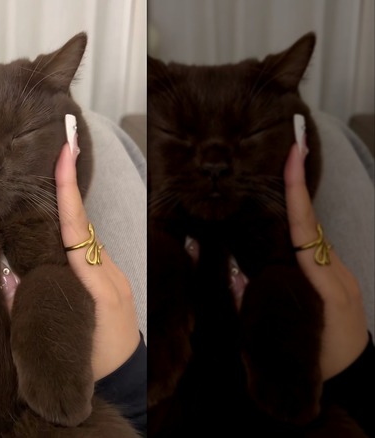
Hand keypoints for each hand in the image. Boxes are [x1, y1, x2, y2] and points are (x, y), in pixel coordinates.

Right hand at [55, 141, 141, 379]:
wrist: (126, 377)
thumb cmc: (95, 358)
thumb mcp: (69, 331)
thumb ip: (39, 305)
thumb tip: (7, 279)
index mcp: (93, 278)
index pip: (76, 227)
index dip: (68, 193)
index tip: (64, 156)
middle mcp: (103, 269)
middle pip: (78, 221)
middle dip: (64, 187)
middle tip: (53, 149)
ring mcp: (109, 271)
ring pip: (80, 234)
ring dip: (63, 207)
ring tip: (43, 174)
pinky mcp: (108, 277)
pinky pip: (84, 247)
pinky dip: (68, 230)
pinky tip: (48, 220)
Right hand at [284, 141, 368, 379]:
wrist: (358, 375)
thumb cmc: (328, 354)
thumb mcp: (302, 330)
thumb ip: (266, 304)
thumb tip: (236, 280)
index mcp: (320, 275)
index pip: (304, 227)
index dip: (296, 194)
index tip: (294, 157)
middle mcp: (327, 268)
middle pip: (307, 220)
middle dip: (297, 186)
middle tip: (290, 148)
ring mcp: (332, 272)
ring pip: (307, 232)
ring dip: (293, 204)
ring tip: (279, 172)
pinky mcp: (331, 279)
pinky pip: (309, 247)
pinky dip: (296, 228)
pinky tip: (281, 219)